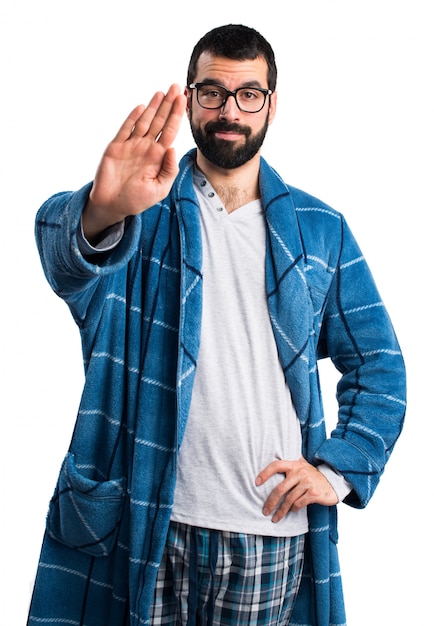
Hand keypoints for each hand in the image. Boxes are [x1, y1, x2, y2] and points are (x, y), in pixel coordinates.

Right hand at [82, 84, 185, 241]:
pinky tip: (142, 107)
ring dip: (153, 107)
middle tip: (176, 87)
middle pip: (160, 121)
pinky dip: (133, 118)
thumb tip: (173, 148)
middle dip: (168, 104)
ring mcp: (131, 146)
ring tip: (162, 92)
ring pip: (144, 121)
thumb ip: (169, 170)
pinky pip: (125, 129)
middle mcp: (146, 148)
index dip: (177, 115)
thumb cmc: (137, 200)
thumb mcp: (159, 189)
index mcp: (158, 157)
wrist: (112, 206)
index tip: (184, 100)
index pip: (171, 131)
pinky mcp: (116, 147)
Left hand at [255, 457, 338, 522]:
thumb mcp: (303, 466)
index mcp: (295, 464)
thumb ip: (291, 464)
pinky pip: (299, 503)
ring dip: (281, 511)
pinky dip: (294, 509)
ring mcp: (307, 483)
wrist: (334, 482)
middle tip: (265, 511)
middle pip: (280, 488)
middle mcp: (300, 472)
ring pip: (289, 499)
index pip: (276, 465)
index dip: (265, 473)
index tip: (256, 483)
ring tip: (275, 518)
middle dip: (271, 502)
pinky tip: (291, 512)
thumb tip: (274, 457)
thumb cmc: (314, 475)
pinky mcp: (313, 493)